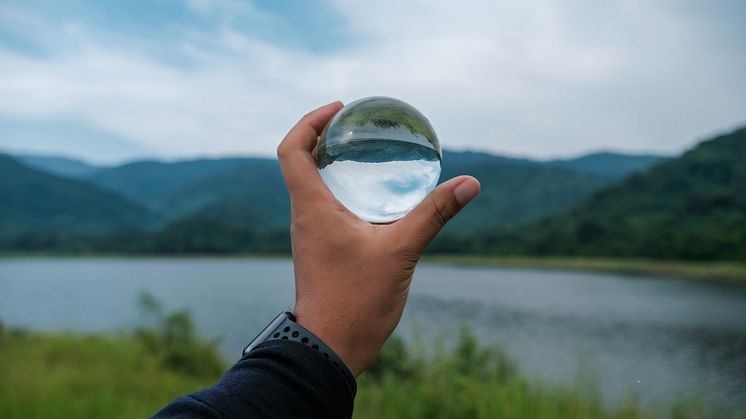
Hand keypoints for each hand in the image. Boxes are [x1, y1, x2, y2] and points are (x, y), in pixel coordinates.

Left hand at [277, 101, 479, 375]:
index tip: (338, 109)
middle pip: (300, 162)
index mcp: (312, 208)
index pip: (291, 150)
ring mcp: (310, 235)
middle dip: (324, 136)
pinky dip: (341, 190)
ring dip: (331, 163)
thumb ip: (433, 215)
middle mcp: (305, 217)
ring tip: (366, 152)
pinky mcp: (320, 250)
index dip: (310, 122)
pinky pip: (324, 207)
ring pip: (312, 186)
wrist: (329, 348)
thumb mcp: (401, 252)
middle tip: (357, 126)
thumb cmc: (355, 302)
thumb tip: (468, 183)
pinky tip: (373, 198)